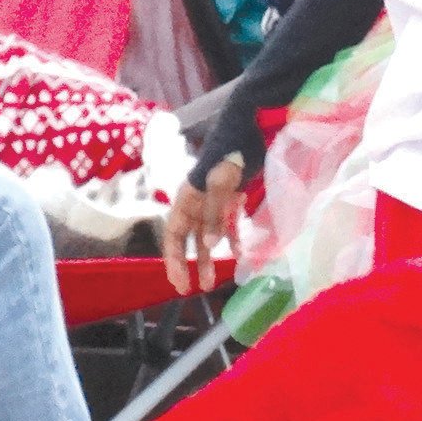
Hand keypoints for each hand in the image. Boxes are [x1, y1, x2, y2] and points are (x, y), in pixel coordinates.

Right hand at [162, 155, 244, 293]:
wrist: (248, 130)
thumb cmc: (228, 154)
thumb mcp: (219, 183)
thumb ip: (214, 213)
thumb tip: (211, 245)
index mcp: (186, 201)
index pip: (173, 237)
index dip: (173, 261)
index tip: (179, 283)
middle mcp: (197, 206)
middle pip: (189, 241)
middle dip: (190, 265)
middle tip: (195, 290)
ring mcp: (215, 204)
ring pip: (209, 237)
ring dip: (211, 258)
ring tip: (213, 283)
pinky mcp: (232, 199)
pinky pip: (230, 225)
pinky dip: (233, 239)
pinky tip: (240, 254)